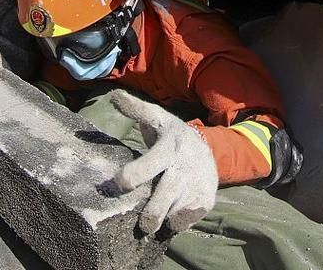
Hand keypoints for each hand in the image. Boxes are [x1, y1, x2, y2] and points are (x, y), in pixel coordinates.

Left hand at [108, 91, 217, 234]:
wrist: (208, 148)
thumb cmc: (172, 135)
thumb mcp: (157, 118)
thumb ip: (135, 109)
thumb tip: (114, 96)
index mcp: (168, 148)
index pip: (151, 163)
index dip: (134, 175)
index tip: (119, 183)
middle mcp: (184, 167)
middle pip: (165, 195)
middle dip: (151, 213)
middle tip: (140, 226)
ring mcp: (197, 185)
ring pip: (176, 212)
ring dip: (163, 220)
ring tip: (150, 224)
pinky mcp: (205, 200)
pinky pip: (187, 220)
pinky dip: (175, 223)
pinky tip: (168, 218)